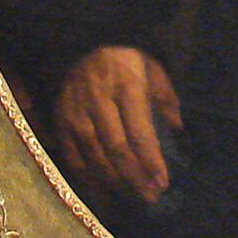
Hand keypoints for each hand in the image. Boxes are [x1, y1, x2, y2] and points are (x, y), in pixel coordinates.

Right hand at [53, 45, 181, 202]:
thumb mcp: (153, 67)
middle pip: (117, 150)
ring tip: (132, 194)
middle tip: (150, 196)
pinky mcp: (60, 121)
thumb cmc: (126, 57)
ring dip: (114, 181)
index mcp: (127, 87)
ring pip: (94, 157)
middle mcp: (100, 103)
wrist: (83, 41)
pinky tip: (104, 187)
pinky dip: (88, 176)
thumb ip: (165, 98)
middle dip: (135, 177)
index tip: (163, 182)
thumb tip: (176, 128)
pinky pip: (73, 156)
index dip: (151, 161)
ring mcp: (77, 113)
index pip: (139, 133)